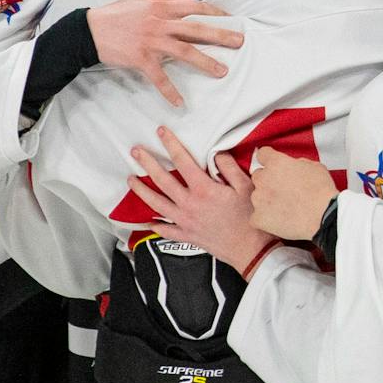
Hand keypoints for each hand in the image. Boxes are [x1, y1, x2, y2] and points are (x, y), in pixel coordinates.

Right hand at [86, 0, 243, 107]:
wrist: (89, 29)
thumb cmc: (116, 14)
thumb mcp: (142, 0)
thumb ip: (166, 0)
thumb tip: (189, 1)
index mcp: (162, 7)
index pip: (195, 8)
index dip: (215, 13)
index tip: (231, 19)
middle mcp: (160, 23)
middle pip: (197, 30)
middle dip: (221, 35)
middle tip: (240, 42)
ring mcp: (152, 42)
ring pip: (184, 52)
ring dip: (205, 63)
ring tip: (222, 71)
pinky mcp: (141, 59)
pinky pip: (159, 78)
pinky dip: (169, 91)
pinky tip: (180, 102)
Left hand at [126, 127, 272, 273]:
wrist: (250, 250)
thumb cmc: (251, 219)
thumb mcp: (246, 187)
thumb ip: (229, 168)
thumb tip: (216, 154)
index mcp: (204, 190)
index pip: (182, 161)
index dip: (171, 144)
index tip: (161, 133)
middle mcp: (189, 204)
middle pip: (162, 181)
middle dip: (147, 164)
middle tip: (136, 152)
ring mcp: (185, 221)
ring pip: (156, 204)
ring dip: (141, 191)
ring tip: (130, 180)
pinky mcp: (186, 236)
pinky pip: (164, 230)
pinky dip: (154, 225)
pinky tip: (146, 220)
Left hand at [248, 147, 337, 240]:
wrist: (322, 216)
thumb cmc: (321, 191)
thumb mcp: (315, 166)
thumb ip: (298, 163)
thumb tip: (293, 166)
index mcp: (276, 163)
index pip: (262, 154)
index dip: (269, 159)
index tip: (272, 165)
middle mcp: (263, 179)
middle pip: (258, 176)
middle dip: (268, 181)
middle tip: (283, 189)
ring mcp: (259, 199)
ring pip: (258, 197)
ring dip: (267, 200)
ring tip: (285, 207)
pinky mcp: (258, 218)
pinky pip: (257, 216)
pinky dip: (266, 218)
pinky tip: (280, 220)